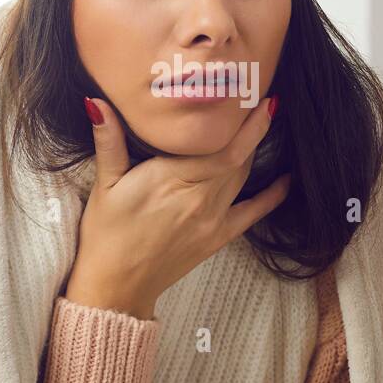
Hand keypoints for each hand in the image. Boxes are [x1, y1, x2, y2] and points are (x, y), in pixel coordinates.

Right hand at [64, 96, 290, 319]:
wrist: (116, 286)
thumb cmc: (106, 235)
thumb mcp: (104, 184)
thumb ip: (108, 140)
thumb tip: (96, 101)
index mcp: (172, 179)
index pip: (221, 146)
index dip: (245, 122)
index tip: (258, 95)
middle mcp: (199, 198)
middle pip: (237, 156)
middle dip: (252, 127)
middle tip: (260, 96)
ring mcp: (213, 219)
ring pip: (243, 176)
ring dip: (255, 150)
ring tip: (266, 122)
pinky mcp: (218, 237)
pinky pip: (253, 212)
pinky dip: (273, 195)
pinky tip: (286, 177)